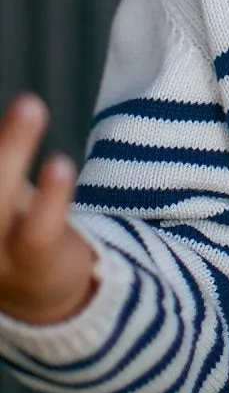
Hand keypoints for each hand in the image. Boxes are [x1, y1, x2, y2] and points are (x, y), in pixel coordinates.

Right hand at [0, 95, 95, 323]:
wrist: (42, 294)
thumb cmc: (10, 226)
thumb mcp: (2, 191)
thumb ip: (3, 156)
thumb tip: (22, 102)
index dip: (0, 144)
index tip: (19, 99)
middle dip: (1, 143)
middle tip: (22, 97)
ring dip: (12, 149)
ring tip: (31, 105)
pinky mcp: (31, 263)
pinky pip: (37, 231)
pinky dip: (49, 197)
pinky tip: (59, 164)